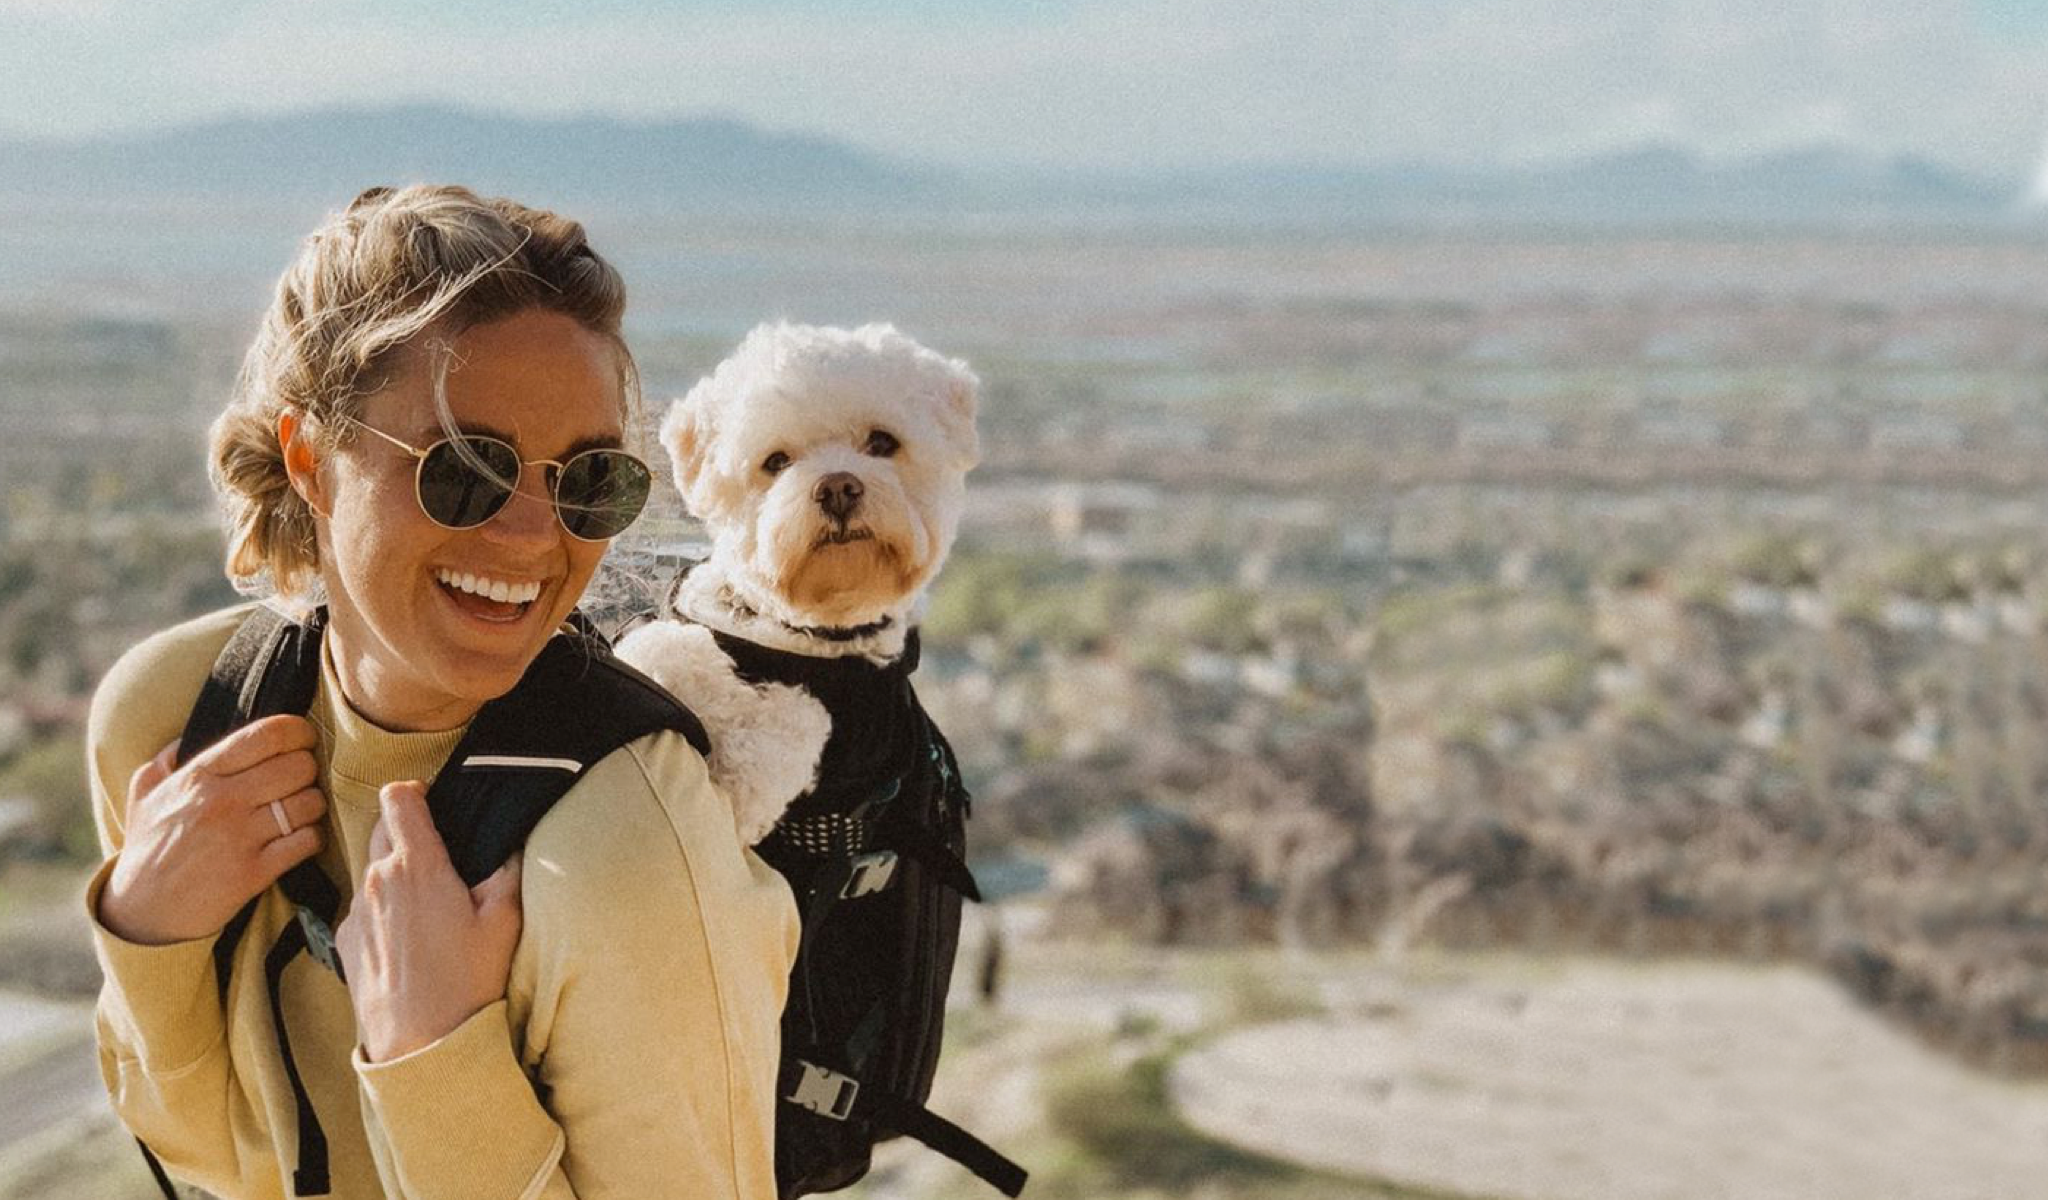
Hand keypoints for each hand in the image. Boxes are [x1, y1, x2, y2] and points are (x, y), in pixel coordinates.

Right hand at [98, 715, 325, 944]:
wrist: (141, 912)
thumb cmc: (147, 848)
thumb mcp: (144, 794)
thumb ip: (168, 759)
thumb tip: (189, 732)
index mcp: (198, 775)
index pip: (265, 735)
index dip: (297, 731)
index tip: (303, 739)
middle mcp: (221, 801)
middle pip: (298, 766)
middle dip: (308, 770)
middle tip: (300, 781)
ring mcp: (239, 837)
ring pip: (308, 803)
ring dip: (313, 806)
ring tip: (300, 812)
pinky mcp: (254, 872)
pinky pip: (308, 841)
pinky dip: (312, 838)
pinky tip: (300, 839)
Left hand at [337, 781, 522, 1062]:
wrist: (423, 1047)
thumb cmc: (467, 984)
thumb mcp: (504, 923)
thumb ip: (506, 870)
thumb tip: (508, 842)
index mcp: (417, 866)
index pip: (398, 797)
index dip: (415, 794)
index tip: (433, 806)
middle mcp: (377, 881)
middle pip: (380, 828)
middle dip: (405, 832)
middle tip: (439, 860)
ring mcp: (356, 912)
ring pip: (371, 870)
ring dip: (394, 875)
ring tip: (427, 909)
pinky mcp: (345, 942)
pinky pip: (363, 908)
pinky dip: (382, 911)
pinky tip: (408, 941)